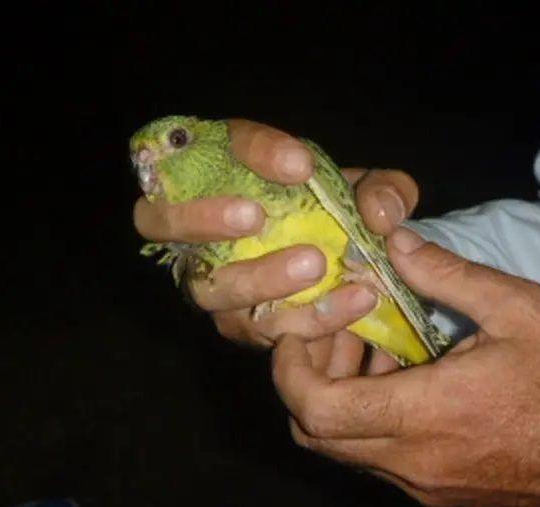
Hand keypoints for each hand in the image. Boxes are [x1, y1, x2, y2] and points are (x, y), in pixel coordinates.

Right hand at [133, 119, 419, 348]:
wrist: (352, 266)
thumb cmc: (340, 213)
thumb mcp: (369, 193)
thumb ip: (382, 189)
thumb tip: (378, 216)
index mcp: (213, 171)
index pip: (204, 146)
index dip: (247, 152)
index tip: (300, 164)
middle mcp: (192, 227)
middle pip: (157, 220)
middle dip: (202, 218)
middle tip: (256, 216)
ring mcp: (209, 279)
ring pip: (207, 285)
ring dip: (257, 276)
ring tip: (317, 264)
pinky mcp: (239, 324)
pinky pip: (260, 327)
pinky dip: (308, 318)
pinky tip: (352, 303)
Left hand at [271, 228, 539, 506]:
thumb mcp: (519, 310)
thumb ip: (448, 274)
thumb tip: (395, 241)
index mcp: (427, 413)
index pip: (316, 408)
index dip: (288, 368)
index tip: (299, 327)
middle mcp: (411, 461)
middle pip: (314, 432)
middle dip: (306, 378)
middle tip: (335, 331)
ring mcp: (421, 484)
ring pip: (342, 448)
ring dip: (337, 398)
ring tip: (373, 348)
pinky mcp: (435, 493)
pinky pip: (375, 460)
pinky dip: (367, 419)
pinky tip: (404, 380)